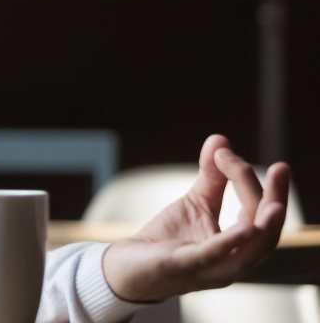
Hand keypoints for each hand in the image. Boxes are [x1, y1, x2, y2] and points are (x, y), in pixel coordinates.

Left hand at [102, 133, 287, 303]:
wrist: (128, 267)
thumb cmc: (168, 240)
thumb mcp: (195, 204)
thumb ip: (212, 177)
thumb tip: (220, 139)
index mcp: (237, 247)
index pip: (259, 215)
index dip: (253, 183)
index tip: (230, 152)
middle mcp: (231, 262)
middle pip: (265, 234)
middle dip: (276, 201)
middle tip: (280, 169)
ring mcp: (210, 269)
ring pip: (250, 253)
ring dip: (265, 227)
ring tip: (276, 204)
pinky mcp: (183, 268)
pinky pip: (213, 258)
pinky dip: (231, 243)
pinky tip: (246, 229)